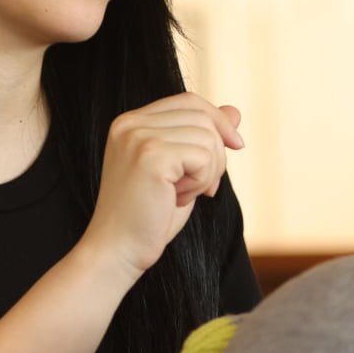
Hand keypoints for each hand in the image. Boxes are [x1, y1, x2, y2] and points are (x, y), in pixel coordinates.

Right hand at [80, 93, 243, 276]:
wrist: (118, 250)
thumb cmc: (148, 217)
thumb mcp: (181, 171)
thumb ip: (202, 137)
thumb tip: (235, 110)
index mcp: (131, 122)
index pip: (189, 101)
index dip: (218, 120)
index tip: (235, 146)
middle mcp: (131, 123)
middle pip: (202, 116)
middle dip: (216, 153)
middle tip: (202, 188)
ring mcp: (138, 136)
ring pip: (207, 136)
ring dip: (207, 172)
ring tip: (182, 195)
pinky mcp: (151, 154)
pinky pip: (204, 156)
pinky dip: (202, 182)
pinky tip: (178, 198)